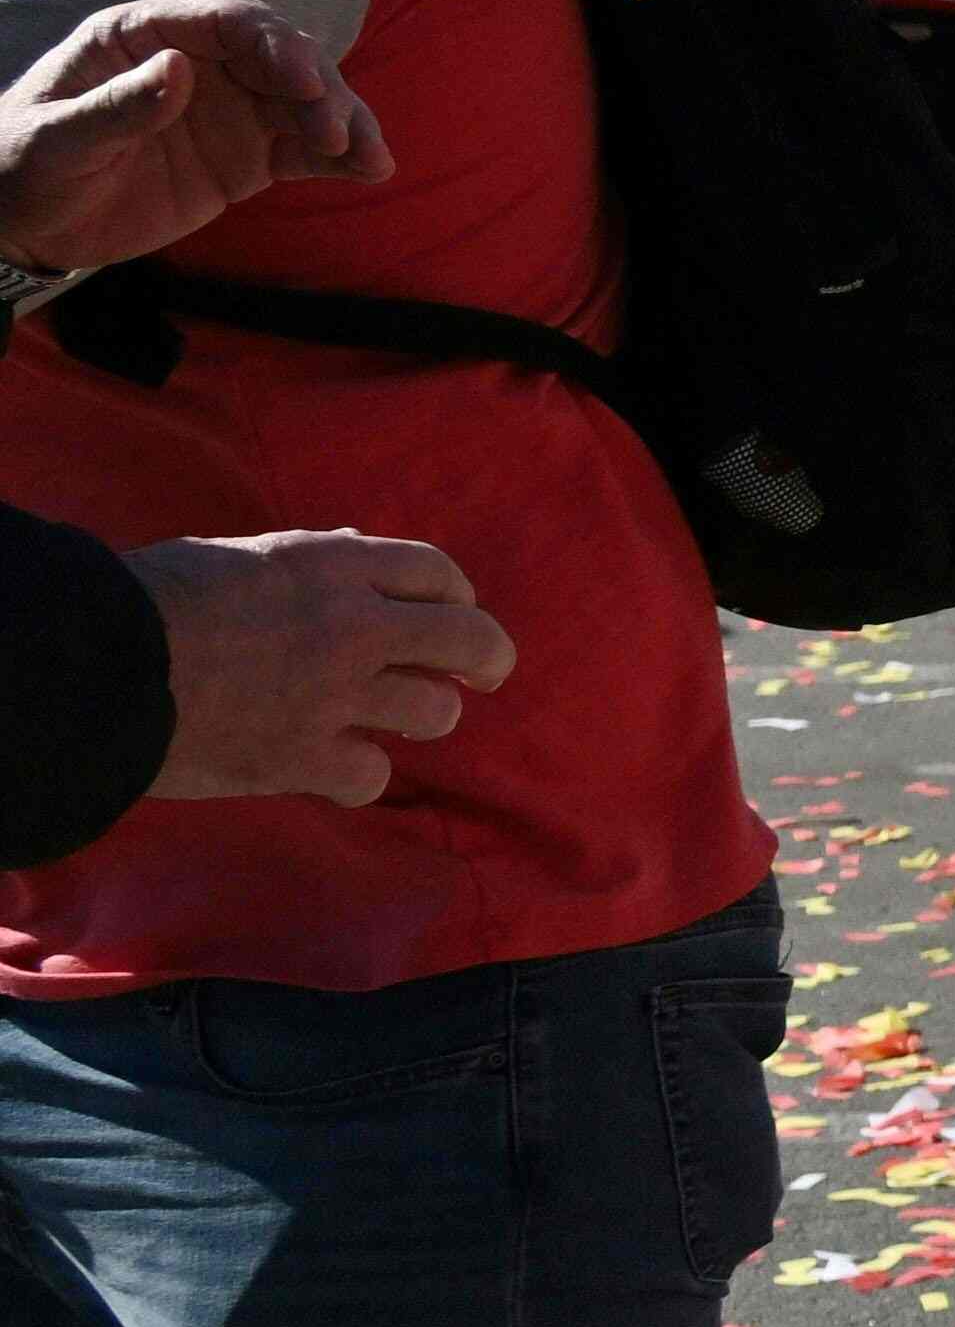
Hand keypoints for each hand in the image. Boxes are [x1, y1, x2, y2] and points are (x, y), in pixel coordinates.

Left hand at [0, 0, 389, 270]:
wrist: (26, 221)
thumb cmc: (25, 165)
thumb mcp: (59, 138)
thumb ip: (118, 105)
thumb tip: (179, 69)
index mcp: (144, 37)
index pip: (225, 22)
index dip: (273, 44)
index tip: (305, 82)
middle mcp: (196, 63)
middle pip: (279, 58)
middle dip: (319, 90)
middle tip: (336, 137)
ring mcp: (226, 110)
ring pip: (303, 102)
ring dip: (344, 123)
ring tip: (369, 160)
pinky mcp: (245, 157)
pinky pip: (302, 150)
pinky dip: (339, 159)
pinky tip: (369, 172)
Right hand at [126, 530, 518, 805]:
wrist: (94, 664)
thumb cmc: (150, 600)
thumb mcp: (238, 555)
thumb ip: (308, 562)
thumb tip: (357, 551)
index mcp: (331, 564)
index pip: (438, 572)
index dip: (458, 596)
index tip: (457, 611)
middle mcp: (351, 625)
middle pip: (471, 640)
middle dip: (488, 659)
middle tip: (484, 676)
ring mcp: (336, 695)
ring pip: (435, 713)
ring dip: (419, 717)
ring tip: (389, 720)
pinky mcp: (307, 758)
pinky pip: (372, 775)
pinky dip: (356, 774)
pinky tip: (330, 766)